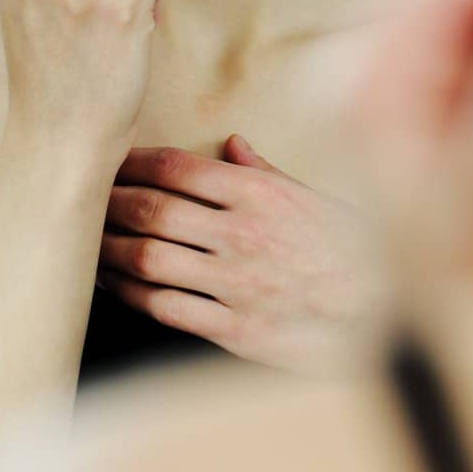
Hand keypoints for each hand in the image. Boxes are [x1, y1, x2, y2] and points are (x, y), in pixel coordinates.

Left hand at [96, 137, 393, 374]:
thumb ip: (266, 172)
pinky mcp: (233, 329)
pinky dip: (130, 293)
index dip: (135, 162)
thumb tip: (233, 143)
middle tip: (87, 200)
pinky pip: (164, 307)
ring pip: (147, 259)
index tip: (114, 162)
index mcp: (260, 194)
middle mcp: (241, 234)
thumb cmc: (353, 250)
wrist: (385, 314)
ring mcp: (234, 283)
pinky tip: (115, 285)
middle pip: (151, 210)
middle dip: (109, 203)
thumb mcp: (315, 198)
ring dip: (108, 249)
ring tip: (89, 243)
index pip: (178, 168)